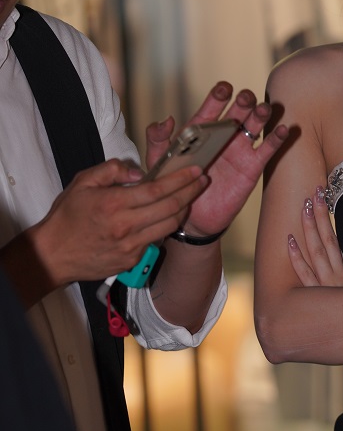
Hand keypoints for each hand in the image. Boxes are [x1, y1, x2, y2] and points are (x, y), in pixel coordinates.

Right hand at [32, 158, 208, 285]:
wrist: (53, 254)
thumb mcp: (82, 182)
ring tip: (189, 197)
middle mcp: (125, 227)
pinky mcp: (132, 260)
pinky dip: (164, 226)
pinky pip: (155, 240)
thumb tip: (138, 173)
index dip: (180, 180)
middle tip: (202, 181)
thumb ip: (111, 170)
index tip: (195, 171)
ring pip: (169, 226)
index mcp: (113, 204)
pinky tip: (167, 215)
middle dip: (191, 192)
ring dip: (183, 210)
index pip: (157, 190)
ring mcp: (131, 246)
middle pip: (171, 208)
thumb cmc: (67, 216)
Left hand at [146, 82, 288, 238]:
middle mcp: (224, 135)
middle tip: (244, 100)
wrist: (191, 218)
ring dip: (261, 113)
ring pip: (256, 124)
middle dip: (244, 100)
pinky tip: (283, 129)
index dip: (219, 95)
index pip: (213, 106)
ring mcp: (240, 149)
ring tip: (263, 109)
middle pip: (239, 110)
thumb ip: (157, 140)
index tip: (224, 89)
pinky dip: (277, 138)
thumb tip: (166, 120)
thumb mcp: (159, 162)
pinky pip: (267, 149)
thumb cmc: (175, 185)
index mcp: (202, 130)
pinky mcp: (252, 166)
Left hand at [288, 185, 342, 286]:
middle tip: (316, 192)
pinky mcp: (318, 297)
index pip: (338, 240)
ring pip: (318, 250)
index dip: (330, 219)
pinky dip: (297, 257)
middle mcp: (340, 274)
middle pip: (329, 239)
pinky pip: (305, 274)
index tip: (324, 199)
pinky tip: (290, 241)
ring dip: (310, 228)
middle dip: (322, 215)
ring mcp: (328, 284)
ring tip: (305, 207)